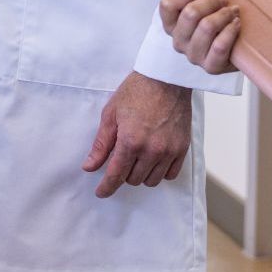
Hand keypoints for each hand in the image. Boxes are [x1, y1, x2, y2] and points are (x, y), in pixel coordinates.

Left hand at [83, 72, 191, 198]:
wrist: (166, 79)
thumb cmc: (136, 92)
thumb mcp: (111, 115)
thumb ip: (101, 144)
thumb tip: (89, 167)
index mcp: (131, 141)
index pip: (116, 175)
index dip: (107, 187)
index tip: (101, 192)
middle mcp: (152, 150)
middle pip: (133, 180)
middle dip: (123, 174)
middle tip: (121, 157)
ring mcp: (169, 151)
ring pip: (152, 180)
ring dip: (141, 174)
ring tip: (137, 158)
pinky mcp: (182, 148)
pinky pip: (170, 174)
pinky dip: (160, 172)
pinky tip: (153, 159)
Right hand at [160, 0, 241, 74]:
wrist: (232, 55)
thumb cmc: (216, 29)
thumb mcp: (201, 11)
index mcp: (171, 26)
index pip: (167, 4)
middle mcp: (179, 41)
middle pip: (190, 13)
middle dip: (211, 2)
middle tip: (224, 0)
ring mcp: (194, 56)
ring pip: (206, 27)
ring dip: (223, 14)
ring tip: (233, 11)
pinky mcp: (211, 66)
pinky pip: (220, 45)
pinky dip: (230, 30)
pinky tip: (236, 24)